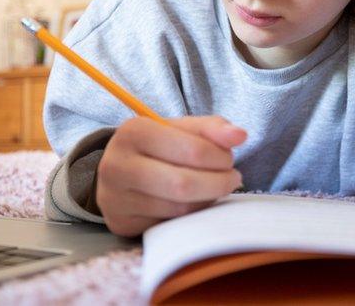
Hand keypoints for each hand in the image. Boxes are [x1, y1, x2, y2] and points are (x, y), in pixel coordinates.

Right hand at [96, 116, 246, 236]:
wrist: (119, 169)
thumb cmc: (156, 146)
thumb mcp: (181, 128)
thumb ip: (211, 128)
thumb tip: (239, 135)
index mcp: (133, 132)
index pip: (193, 151)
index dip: (221, 158)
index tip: (229, 160)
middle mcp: (117, 165)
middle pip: (184, 184)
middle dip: (218, 183)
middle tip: (231, 179)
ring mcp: (115, 198)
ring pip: (178, 208)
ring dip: (207, 200)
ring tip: (214, 188)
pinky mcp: (121, 223)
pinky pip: (169, 225)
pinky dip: (190, 215)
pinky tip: (195, 202)